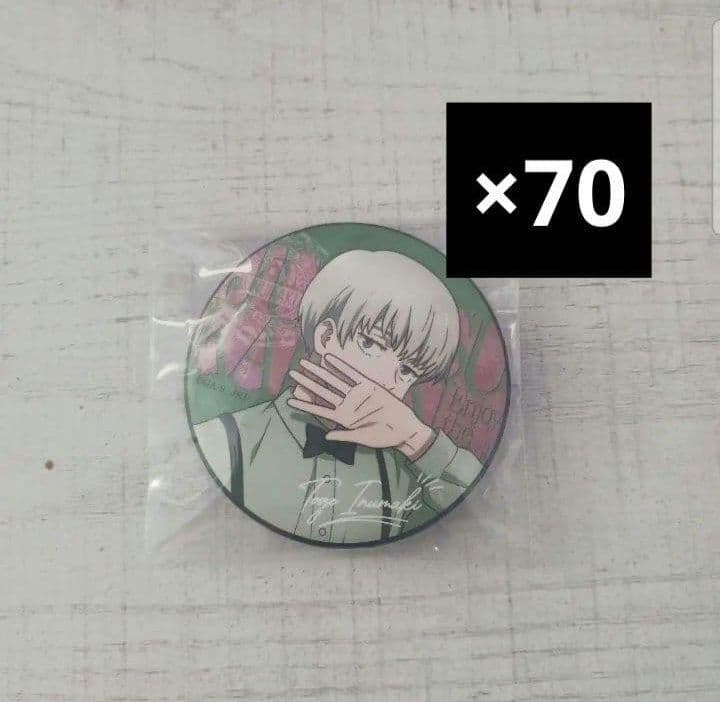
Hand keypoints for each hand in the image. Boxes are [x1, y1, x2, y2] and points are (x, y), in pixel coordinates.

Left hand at [287, 354, 434, 458]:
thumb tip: (326, 435)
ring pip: (333, 380)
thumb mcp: (363, 439)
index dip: (304, 405)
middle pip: (322, 391)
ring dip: (319, 372)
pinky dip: (340, 366)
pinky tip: (329, 358)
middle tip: (292, 373)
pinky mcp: (368, 386)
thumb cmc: (384, 438)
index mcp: (343, 418)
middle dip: (307, 382)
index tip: (288, 400)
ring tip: (305, 363)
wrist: (404, 429)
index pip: (319, 410)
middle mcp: (347, 404)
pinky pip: (351, 374)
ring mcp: (356, 394)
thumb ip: (344, 436)